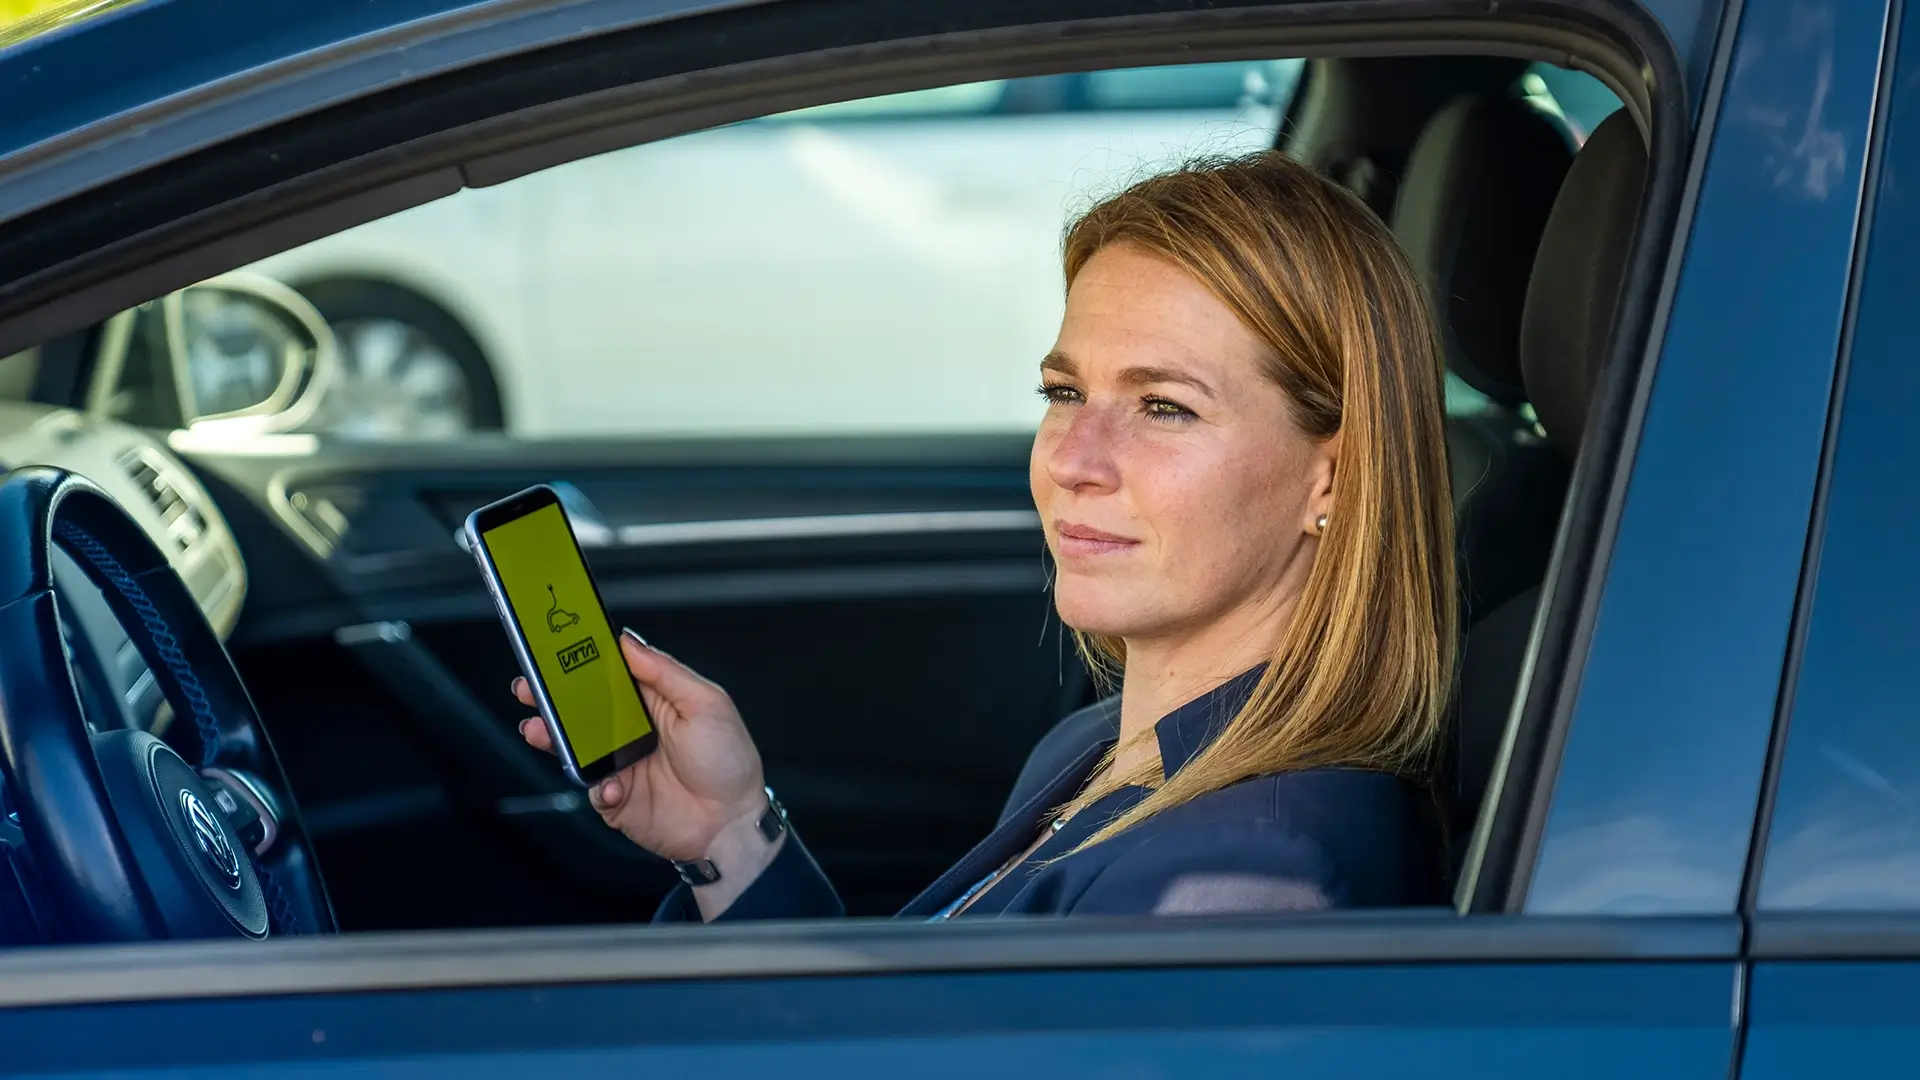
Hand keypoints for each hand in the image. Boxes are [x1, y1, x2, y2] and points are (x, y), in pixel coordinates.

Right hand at [514, 631, 765, 864]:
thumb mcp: (707, 704)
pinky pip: (590, 787)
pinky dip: (595, 786)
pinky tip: (612, 786)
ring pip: (576, 746)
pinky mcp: (616, 798)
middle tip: (529, 687)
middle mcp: (633, 730)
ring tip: (539, 729)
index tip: (556, 650)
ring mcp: (622, 764)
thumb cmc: (730, 762)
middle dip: (552, 697)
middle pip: (583, 709)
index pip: (610, 675)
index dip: (583, 662)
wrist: (732, 825)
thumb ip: (665, 672)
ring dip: (553, 737)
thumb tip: (628, 642)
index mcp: (654, 701)